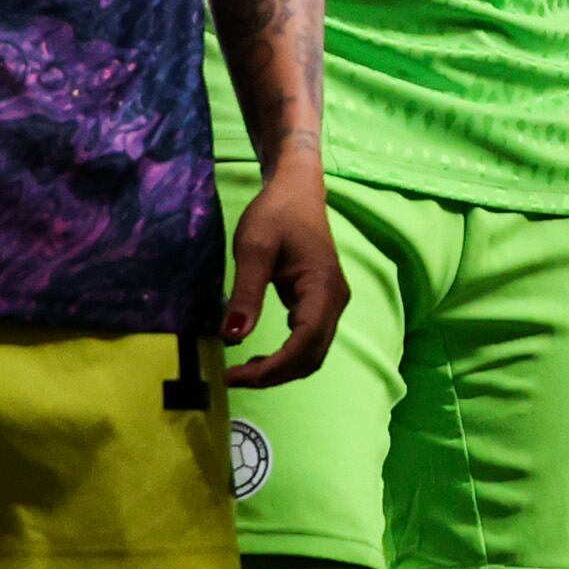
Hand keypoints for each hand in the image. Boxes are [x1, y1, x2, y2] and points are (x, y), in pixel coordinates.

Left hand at [221, 149, 346, 388]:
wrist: (296, 190)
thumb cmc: (275, 213)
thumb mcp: (253, 248)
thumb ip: (246, 293)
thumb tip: (233, 337)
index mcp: (323, 288)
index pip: (304, 343)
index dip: (272, 368)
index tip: (235, 375)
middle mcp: (335, 301)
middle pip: (311, 356)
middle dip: (274, 374)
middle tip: (232, 377)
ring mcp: (331, 304)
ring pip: (312, 353)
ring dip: (280, 370)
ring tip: (242, 371)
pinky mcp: (321, 304)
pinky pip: (308, 342)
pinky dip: (285, 357)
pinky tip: (258, 358)